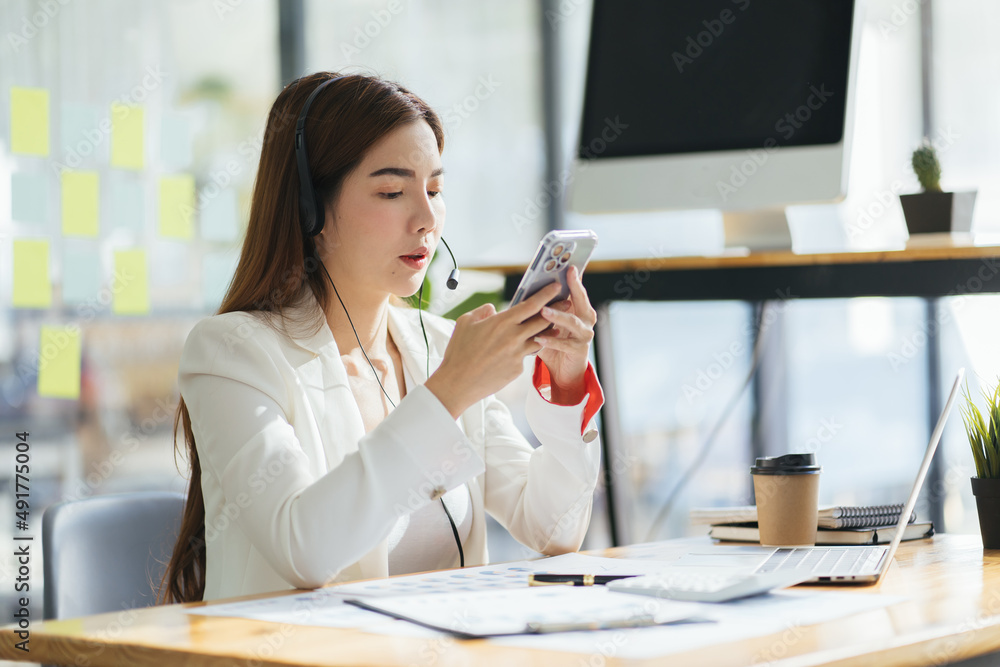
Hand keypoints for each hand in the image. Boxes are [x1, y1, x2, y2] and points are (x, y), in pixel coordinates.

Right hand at [425, 282, 562, 417]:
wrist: (458, 383)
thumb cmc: (458, 352)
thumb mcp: (465, 323)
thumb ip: (482, 312)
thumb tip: (492, 309)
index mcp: (502, 322)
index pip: (531, 304)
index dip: (546, 294)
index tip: (557, 287)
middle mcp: (514, 337)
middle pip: (543, 321)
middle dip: (557, 311)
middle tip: (568, 304)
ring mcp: (518, 354)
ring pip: (540, 339)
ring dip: (549, 331)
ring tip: (557, 325)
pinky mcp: (517, 369)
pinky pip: (526, 355)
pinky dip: (527, 349)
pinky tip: (528, 347)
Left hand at [534, 265, 596, 404]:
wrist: (562, 370)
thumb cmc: (553, 341)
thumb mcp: (548, 321)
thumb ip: (544, 306)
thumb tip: (529, 287)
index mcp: (579, 309)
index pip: (578, 290)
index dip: (575, 279)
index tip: (570, 267)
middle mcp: (585, 320)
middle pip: (581, 301)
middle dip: (574, 289)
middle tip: (560, 282)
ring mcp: (584, 335)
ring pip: (573, 322)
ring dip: (558, 316)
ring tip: (543, 311)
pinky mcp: (579, 351)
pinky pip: (565, 345)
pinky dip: (552, 341)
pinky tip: (539, 338)